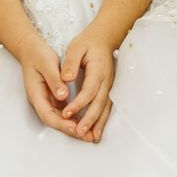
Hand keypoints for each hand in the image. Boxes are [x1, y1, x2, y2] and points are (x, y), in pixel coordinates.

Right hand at [18, 44, 80, 137]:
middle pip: (56, 122)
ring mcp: (48, 101)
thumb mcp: (47, 65)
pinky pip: (66, 112)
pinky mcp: (55, 98)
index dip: (62, 124)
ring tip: (91, 134)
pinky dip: (76, 118)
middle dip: (72, 131)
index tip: (75, 128)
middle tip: (88, 137)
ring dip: (75, 127)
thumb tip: (62, 96)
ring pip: (61, 119)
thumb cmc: (38, 55)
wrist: (33, 50)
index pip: (48, 116)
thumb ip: (54, 81)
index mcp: (37, 95)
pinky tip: (87, 121)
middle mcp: (42, 101)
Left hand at [61, 28, 117, 142]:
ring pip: (105, 108)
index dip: (78, 104)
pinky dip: (102, 120)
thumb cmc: (87, 43)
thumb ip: (71, 63)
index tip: (66, 113)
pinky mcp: (108, 89)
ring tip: (91, 138)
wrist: (104, 38)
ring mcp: (109, 86)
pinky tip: (97, 131)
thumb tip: (66, 79)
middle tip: (79, 132)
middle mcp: (106, 81)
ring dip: (98, 123)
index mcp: (98, 71)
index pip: (88, 91)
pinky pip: (106, 107)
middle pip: (99, 103)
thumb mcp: (75, 48)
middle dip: (89, 119)